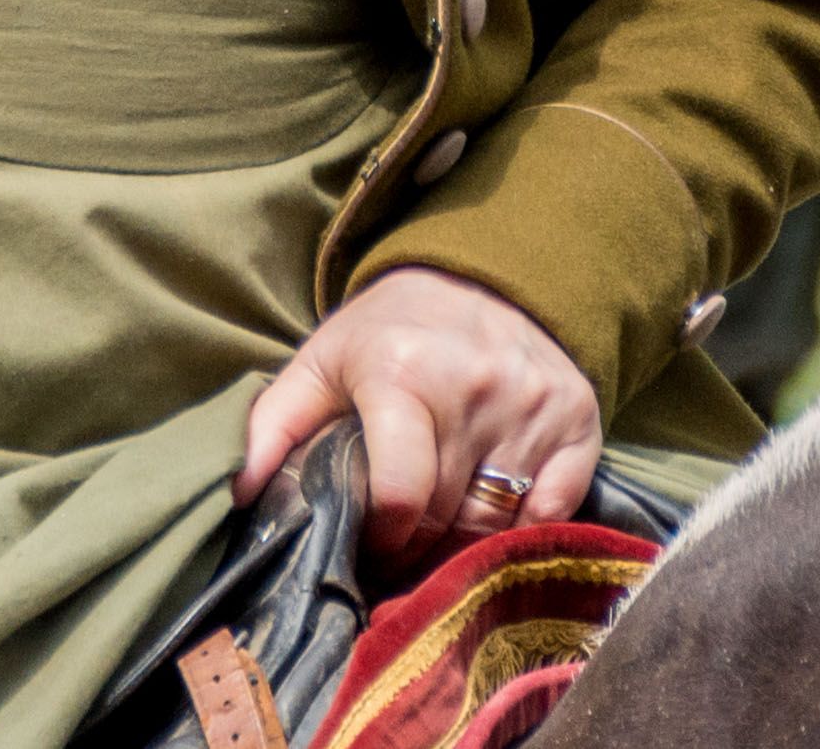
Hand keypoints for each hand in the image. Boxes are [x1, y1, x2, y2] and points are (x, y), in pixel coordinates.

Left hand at [238, 266, 602, 551]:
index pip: (400, 497)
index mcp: (403, 373)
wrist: (487, 273)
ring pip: (497, 523)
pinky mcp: (579, 420)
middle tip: (399, 544)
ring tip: (438, 534)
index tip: (369, 546)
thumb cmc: (392, 329)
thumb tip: (239, 493)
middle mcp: (476, 388)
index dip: (381, 540)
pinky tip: (495, 516)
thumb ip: (274, 425)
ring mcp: (534, 406)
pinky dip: (523, 529)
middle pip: (445, 518)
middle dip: (415, 546)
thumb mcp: (323, 361)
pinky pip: (552, 510)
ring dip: (463, 544)